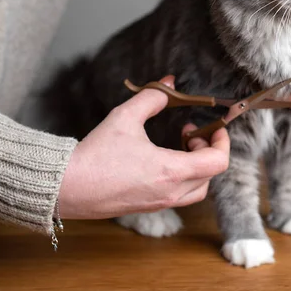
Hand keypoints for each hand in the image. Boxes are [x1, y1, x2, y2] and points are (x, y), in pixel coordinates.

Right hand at [58, 76, 229, 219]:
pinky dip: (182, 177)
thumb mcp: (125, 117)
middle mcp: (170, 193)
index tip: (214, 128)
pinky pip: (178, 195)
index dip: (222, 142)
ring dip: (197, 167)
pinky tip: (161, 159)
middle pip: (210, 176)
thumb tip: (169, 83)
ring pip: (197, 190)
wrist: (68, 187)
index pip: (217, 162)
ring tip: (179, 146)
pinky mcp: (147, 207)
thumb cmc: (96, 154)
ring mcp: (159, 203)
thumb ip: (151, 97)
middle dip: (208, 151)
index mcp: (171, 172)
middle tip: (190, 133)